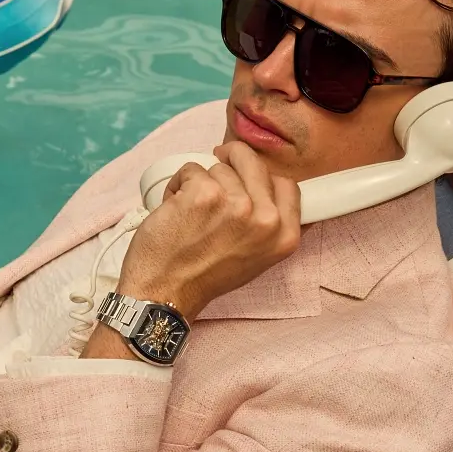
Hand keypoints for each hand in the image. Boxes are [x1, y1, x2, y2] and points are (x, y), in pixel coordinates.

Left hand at [117, 141, 301, 320]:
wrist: (165, 292)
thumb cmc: (204, 278)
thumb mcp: (256, 258)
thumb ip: (268, 226)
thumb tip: (266, 191)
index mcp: (284, 235)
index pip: (286, 184)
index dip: (262, 176)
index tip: (246, 176)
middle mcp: (265, 218)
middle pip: (253, 162)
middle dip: (232, 159)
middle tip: (216, 165)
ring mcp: (235, 203)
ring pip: (219, 166)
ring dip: (201, 180)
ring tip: (191, 209)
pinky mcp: (203, 193)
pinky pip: (191, 169)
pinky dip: (178, 183)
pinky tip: (175, 207)